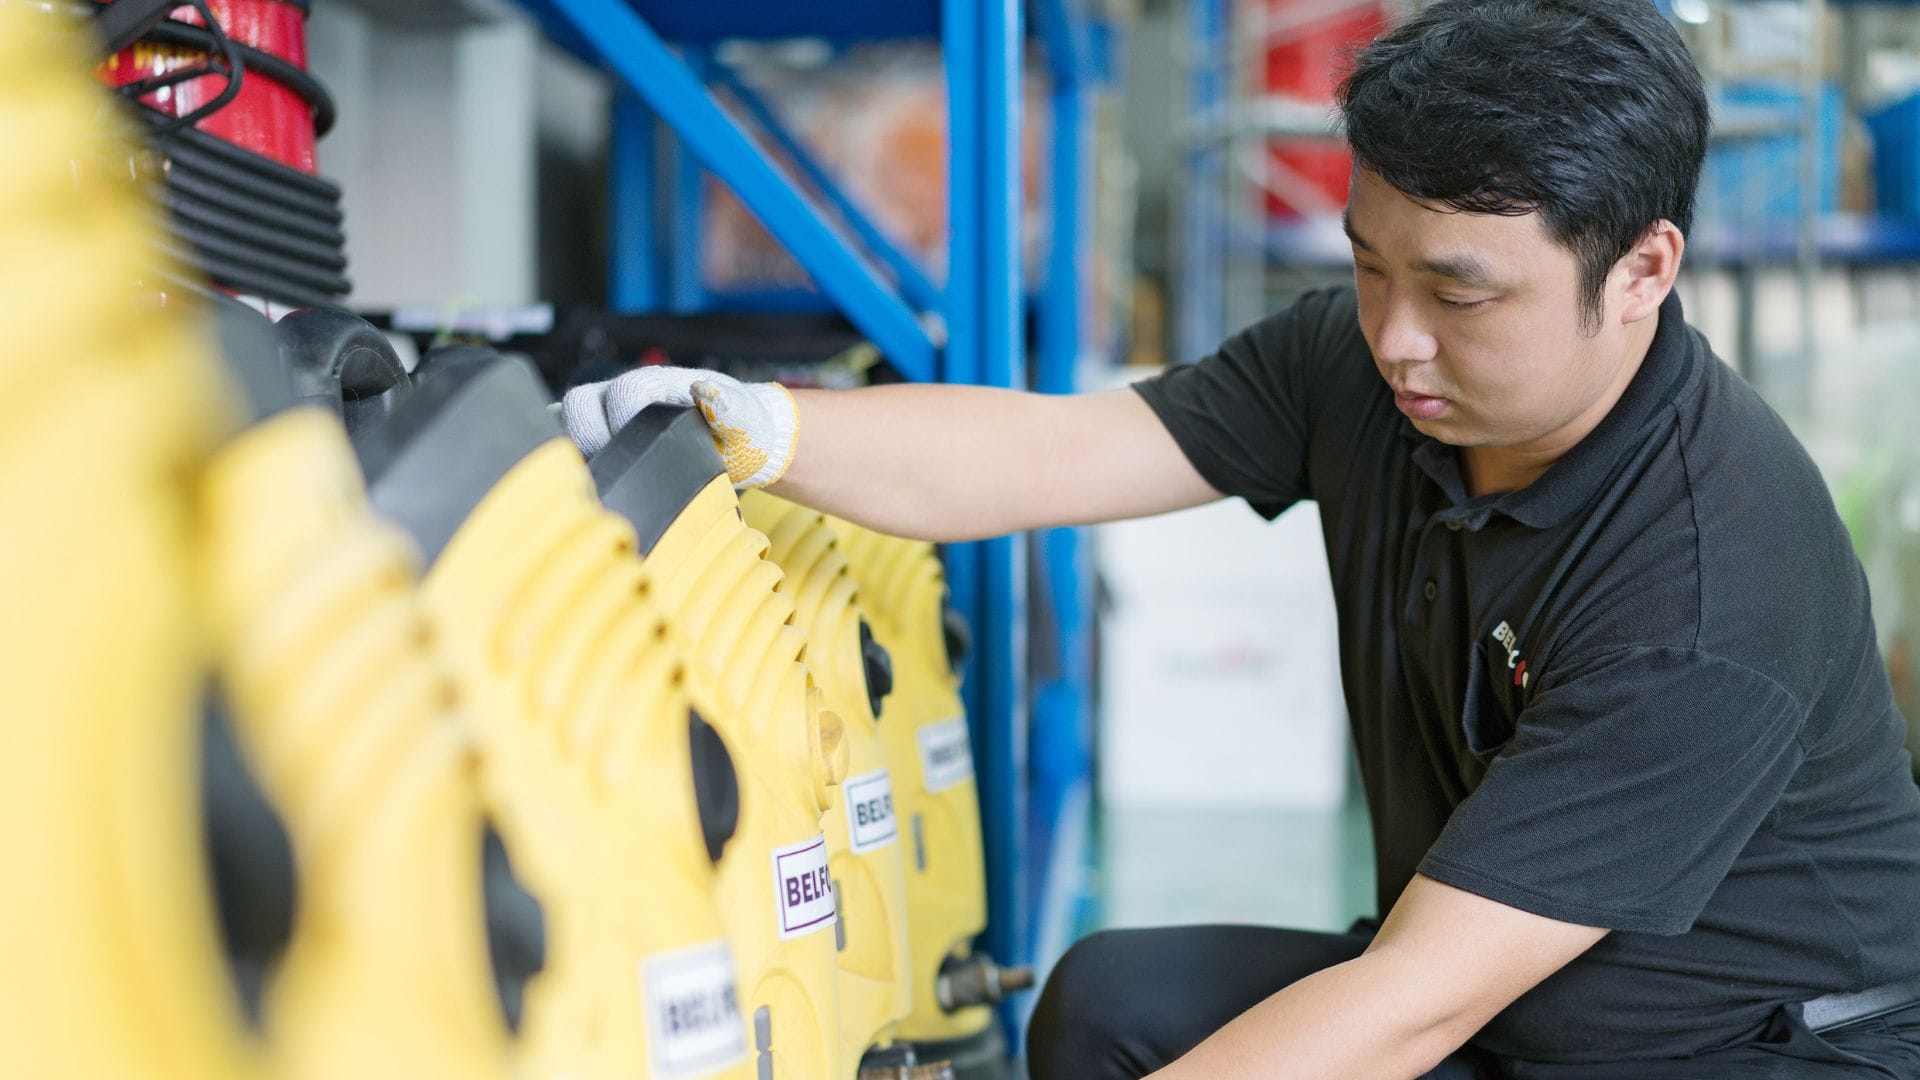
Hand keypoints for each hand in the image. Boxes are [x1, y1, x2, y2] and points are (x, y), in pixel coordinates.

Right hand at [561, 365, 799, 488]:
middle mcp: (623, 392)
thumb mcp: (744, 421)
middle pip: (579, 401)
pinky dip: (569, 454)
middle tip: (617, 468)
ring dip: (575, 446)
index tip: (644, 451)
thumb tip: (703, 389)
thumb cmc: (740, 430)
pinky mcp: (599, 432)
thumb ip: (729, 407)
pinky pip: (568, 436)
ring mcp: (607, 411)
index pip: (623, 392)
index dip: (626, 422)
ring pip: (566, 418)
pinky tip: (586, 477)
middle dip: (589, 436)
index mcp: (657, 383)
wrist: (737, 442)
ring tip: (602, 475)